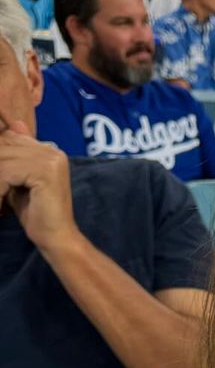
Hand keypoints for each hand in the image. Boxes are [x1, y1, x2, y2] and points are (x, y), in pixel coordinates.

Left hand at [0, 118, 78, 254]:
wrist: (56, 237)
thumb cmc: (36, 213)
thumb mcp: (16, 182)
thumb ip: (9, 161)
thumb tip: (9, 129)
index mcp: (49, 150)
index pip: (9, 138)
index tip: (0, 181)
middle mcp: (52, 150)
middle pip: (3, 147)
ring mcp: (51, 160)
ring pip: (2, 160)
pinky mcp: (45, 172)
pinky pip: (6, 173)